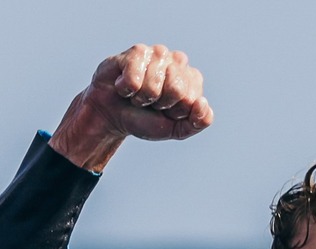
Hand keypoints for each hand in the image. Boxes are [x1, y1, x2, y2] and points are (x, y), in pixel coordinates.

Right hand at [51, 44, 212, 171]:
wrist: (113, 116)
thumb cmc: (146, 119)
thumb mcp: (175, 129)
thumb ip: (197, 123)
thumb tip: (203, 104)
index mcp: (192, 79)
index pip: (192, 101)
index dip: (175, 113)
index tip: (166, 112)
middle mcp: (178, 61)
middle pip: (177, 91)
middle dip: (160, 105)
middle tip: (151, 102)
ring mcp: (158, 53)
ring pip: (154, 87)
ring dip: (141, 99)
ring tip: (137, 94)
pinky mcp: (136, 51)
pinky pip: (134, 80)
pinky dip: (126, 90)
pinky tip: (124, 85)